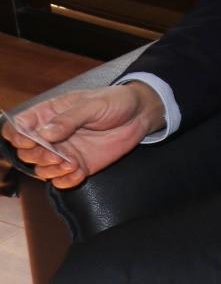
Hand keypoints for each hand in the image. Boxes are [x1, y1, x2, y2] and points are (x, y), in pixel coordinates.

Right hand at [0, 83, 164, 189]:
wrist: (140, 115)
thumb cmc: (115, 102)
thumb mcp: (93, 105)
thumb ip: (69, 119)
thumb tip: (43, 133)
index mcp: (48, 114)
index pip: (17, 127)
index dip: (17, 136)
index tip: (29, 141)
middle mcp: (51, 136)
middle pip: (26, 153)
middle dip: (37, 156)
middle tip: (56, 154)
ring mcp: (64, 152)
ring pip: (41, 169)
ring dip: (51, 170)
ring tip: (71, 163)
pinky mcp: (78, 165)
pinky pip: (62, 180)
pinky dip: (66, 181)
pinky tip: (79, 173)